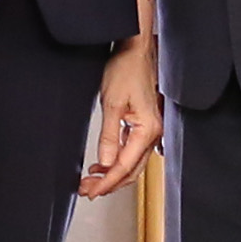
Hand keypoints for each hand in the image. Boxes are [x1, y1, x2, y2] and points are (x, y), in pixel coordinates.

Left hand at [79, 38, 159, 199]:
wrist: (135, 50)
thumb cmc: (126, 69)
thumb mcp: (111, 104)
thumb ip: (109, 136)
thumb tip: (105, 162)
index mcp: (147, 130)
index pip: (125, 166)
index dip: (107, 182)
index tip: (91, 191)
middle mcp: (153, 133)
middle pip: (132, 170)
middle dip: (109, 183)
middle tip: (87, 190)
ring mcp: (150, 129)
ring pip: (133, 163)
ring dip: (112, 174)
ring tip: (91, 180)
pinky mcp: (144, 124)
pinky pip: (132, 150)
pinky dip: (117, 160)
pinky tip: (103, 163)